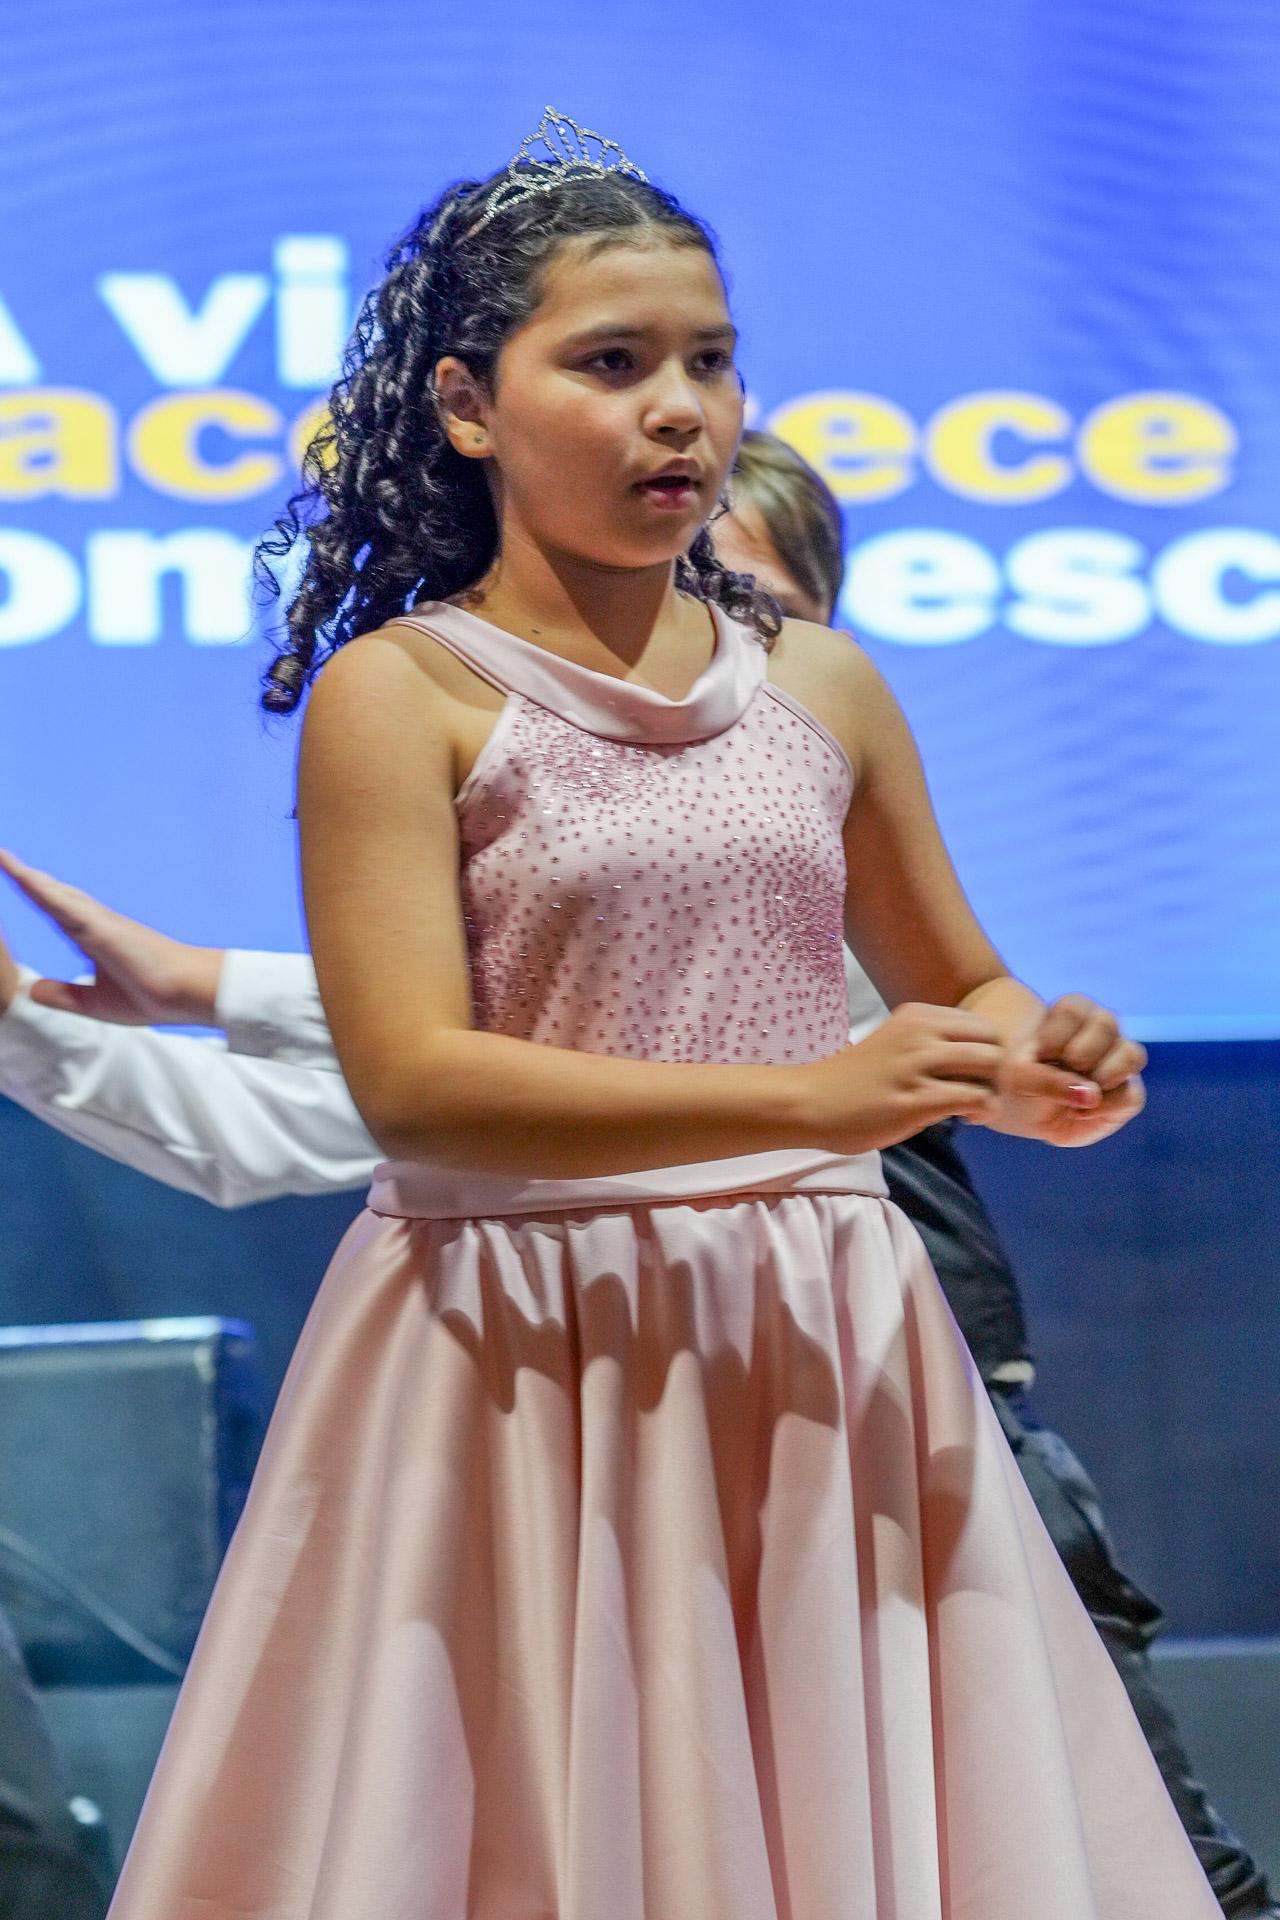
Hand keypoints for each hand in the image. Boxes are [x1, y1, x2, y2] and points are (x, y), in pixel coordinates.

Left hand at [0, 849, 224, 1025]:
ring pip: (54, 894)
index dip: (32, 892)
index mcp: (91, 937)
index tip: (10, 873)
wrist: (187, 992)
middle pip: (50, 894)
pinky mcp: (103, 929)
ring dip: (26, 876)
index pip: (53, 909)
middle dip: (23, 876)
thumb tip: (30, 991)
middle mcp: (93, 923)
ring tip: (2, 857)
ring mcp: (98, 923)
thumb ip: (62, 995)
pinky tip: (23, 877)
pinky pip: (66, 906)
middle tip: (0, 856)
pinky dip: (43, 891)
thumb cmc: (152, 995)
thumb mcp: (94, 1003)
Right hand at [801, 1001, 1006, 1152]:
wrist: (810, 1103)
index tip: (973, 1076)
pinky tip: (968, 1119)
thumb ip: (930, 1044)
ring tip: (977, 1109)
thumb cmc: (853, 1081)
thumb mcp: (894, 1043)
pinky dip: (984, 1110)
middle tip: (981, 1093)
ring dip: (994, 1091)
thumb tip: (974, 1061)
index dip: (989, 1052)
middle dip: (997, 1071)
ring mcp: (917, 1065)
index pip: (982, 1026)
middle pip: (993, 1042)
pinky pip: (974, 1098)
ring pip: (990, 1066)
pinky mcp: (915, 1100)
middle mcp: (919, 1033)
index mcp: (916, 1016)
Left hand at [990, 994, 1146, 1146]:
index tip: (1041, 1055)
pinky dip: (1107, 1106)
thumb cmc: (1020, 1082)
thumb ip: (1047, 1080)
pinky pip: (1132, 1094)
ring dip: (1103, 1075)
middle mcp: (1101, 1031)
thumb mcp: (1019, 1079)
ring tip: (1076, 1093)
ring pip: (1131, 1054)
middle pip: (1108, 1024)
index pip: (1075, 1007)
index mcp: (1071, 1014)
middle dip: (1082, 1052)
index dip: (1058, 1034)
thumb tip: (1092, 1094)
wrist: (1026, 1113)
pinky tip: (1082, 1112)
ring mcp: (1119, 1061)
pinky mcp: (1128, 1093)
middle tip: (1064, 1068)